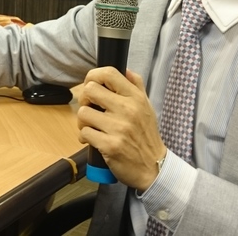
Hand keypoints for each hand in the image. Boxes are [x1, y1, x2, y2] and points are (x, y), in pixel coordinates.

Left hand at [77, 67, 166, 190]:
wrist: (154, 167)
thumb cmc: (147, 136)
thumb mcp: (147, 106)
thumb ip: (136, 86)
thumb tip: (125, 70)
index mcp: (135, 97)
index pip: (109, 73)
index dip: (93, 76)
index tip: (90, 85)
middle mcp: (127, 110)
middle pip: (90, 90)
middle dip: (84, 100)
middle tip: (90, 109)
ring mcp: (118, 128)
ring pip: (83, 113)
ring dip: (82, 122)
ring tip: (92, 127)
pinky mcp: (110, 145)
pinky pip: (84, 133)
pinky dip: (84, 137)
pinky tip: (92, 140)